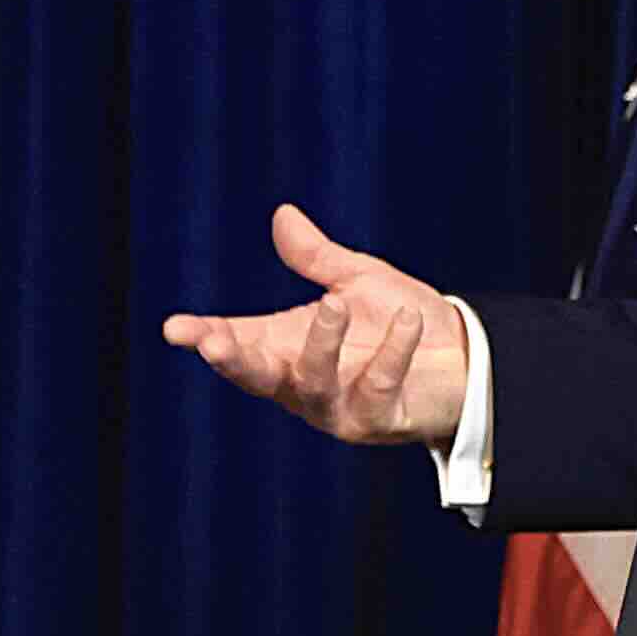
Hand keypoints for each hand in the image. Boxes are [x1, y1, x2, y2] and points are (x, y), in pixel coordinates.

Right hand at [161, 205, 472, 447]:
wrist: (462, 355)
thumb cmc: (400, 319)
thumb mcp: (356, 280)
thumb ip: (316, 258)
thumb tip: (282, 215)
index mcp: (286, 346)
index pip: (238, 341)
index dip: (205, 336)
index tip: (175, 329)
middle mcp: (302, 382)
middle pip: (258, 376)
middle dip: (234, 362)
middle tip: (212, 344)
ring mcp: (337, 406)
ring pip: (314, 384)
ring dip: (322, 346)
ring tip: (336, 306)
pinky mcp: (377, 420)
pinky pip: (378, 385)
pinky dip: (393, 351)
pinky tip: (407, 320)